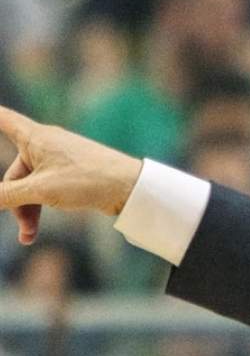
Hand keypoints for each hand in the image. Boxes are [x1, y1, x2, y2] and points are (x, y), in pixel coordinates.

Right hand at [0, 107, 142, 243]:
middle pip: (13, 172)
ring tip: (28, 237)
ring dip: (26, 210)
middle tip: (23, 229)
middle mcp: (45, 144)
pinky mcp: (70, 173)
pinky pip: (45, 188)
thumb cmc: (86, 180)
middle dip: (13, 201)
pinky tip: (35, 230)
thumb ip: (6, 195)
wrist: (130, 188)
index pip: (3, 119)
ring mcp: (58, 159)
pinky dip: (40, 206)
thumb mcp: (40, 190)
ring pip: (29, 185)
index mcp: (35, 137)